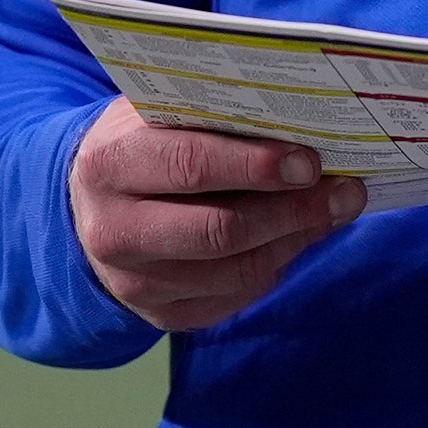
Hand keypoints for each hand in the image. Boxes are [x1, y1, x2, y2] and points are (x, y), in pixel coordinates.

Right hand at [70, 98, 368, 333]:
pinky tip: (297, 237)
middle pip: (220, 230)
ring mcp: (135, 282)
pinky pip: (235, 296)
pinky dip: (276, 265)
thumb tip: (298, 116)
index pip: (190, 165)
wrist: (83, 208)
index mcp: (110, 165)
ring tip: (334, 210)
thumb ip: (208, 112)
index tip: (311, 161)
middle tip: (344, 190)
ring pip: (236, 270)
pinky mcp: (159, 315)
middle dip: (291, 211)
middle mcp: (114, 231)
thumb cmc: (138, 146)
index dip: (256, 165)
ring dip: (295, 239)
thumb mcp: (153, 114)